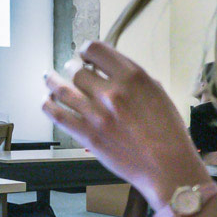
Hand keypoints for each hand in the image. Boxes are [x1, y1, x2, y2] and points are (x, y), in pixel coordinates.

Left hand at [44, 41, 208, 207]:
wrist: (167, 167)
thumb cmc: (169, 134)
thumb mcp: (158, 94)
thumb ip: (134, 80)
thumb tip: (114, 71)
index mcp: (132, 77)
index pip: (96, 49)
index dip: (86, 50)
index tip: (84, 55)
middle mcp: (111, 91)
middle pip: (77, 70)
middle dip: (71, 68)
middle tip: (70, 70)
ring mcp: (96, 114)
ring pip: (62, 89)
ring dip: (52, 82)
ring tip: (49, 78)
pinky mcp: (87, 135)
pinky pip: (58, 115)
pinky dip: (48, 105)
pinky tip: (47, 102)